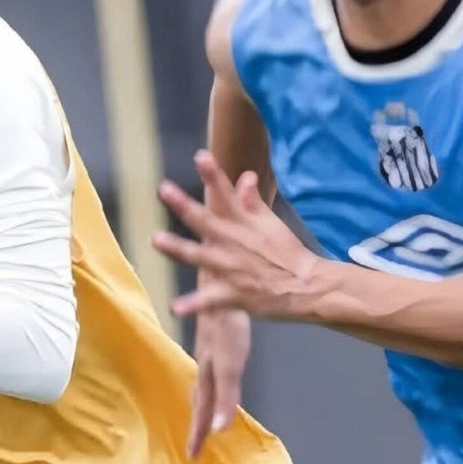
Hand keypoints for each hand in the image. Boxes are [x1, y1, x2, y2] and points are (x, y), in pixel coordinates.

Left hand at [153, 150, 320, 319]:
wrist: (306, 286)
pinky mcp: (232, 294)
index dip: (213, 174)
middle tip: (164, 189)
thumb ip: (252, 201)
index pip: (226, 194)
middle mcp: (232, 242)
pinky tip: (175, 307)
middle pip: (204, 220)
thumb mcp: (271, 223)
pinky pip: (208, 301)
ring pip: (198, 256)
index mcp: (242, 224)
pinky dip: (192, 305)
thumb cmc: (287, 252)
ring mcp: (230, 268)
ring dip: (177, 248)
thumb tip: (245, 176)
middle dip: (184, 204)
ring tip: (156, 240)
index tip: (200, 156)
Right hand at [187, 306, 250, 457]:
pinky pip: (210, 366)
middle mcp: (207, 363)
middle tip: (195, 442)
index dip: (198, 434)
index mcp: (209, 375)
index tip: (192, 457)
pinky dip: (210, 379)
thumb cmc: (226, 324)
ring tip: (202, 412)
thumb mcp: (229, 364)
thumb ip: (226, 396)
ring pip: (203, 382)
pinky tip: (214, 372)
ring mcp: (209, 348)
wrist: (218, 285)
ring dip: (202, 400)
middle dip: (198, 422)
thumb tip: (220, 430)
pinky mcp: (216, 335)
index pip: (202, 412)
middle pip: (200, 399)